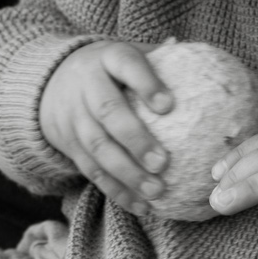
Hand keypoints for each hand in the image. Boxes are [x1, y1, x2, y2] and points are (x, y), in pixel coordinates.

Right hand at [39, 41, 172, 215]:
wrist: (49, 82)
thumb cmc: (108, 69)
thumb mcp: (127, 53)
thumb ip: (162, 57)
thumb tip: (207, 62)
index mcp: (108, 57)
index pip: (125, 64)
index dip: (145, 84)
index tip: (168, 106)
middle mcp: (86, 85)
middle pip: (107, 111)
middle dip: (135, 139)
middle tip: (162, 163)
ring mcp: (74, 116)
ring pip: (97, 147)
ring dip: (127, 173)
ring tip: (156, 191)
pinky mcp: (69, 145)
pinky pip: (91, 170)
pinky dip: (116, 191)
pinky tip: (141, 206)